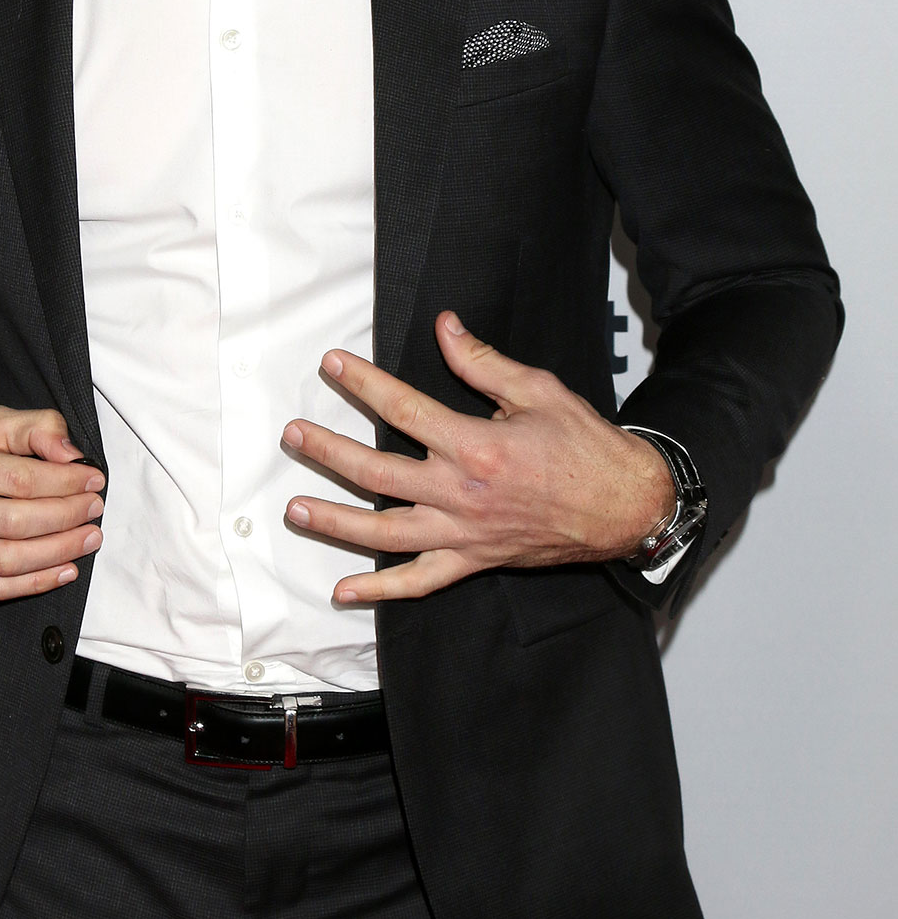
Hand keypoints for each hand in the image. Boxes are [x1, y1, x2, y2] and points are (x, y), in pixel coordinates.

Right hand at [0, 404, 104, 599]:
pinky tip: (62, 569)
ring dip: (58, 553)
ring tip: (88, 539)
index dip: (65, 483)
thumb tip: (72, 456)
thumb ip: (33, 427)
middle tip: (95, 511)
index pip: (19, 480)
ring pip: (6, 560)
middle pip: (16, 523)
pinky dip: (32, 583)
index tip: (94, 481)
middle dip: (67, 518)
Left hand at [282, 311, 674, 605]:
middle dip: (328, 452)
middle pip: (378, 474)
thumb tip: (445, 327)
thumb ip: (482, 363)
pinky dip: (380, 591)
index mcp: (477, 446)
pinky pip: (420, 582)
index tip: (333, 366)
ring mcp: (464, 534)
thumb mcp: (538, 390)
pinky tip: (344, 590)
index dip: (364, 384)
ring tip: (295, 509)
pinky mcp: (474, 560)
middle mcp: (463, 494)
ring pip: (385, 533)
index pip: (404, 410)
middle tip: (294, 435)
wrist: (625, 506)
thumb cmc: (586, 447)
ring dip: (336, 521)